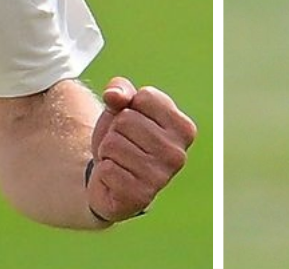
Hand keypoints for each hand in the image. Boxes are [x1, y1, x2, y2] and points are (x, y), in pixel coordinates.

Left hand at [86, 76, 196, 222]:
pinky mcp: (141, 197)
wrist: (110, 181)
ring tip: (119, 161)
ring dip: (108, 151)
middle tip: (124, 145)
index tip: (135, 124)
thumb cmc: (122, 139)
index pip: (145, 96)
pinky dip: (104, 171)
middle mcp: (178, 154)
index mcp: (184, 128)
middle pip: (126, 119)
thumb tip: (113, 95)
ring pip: (113, 143)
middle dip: (115, 130)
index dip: (130, 107)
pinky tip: (115, 178)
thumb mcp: (121, 108)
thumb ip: (120, 91)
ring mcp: (161, 178)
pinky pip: (107, 169)